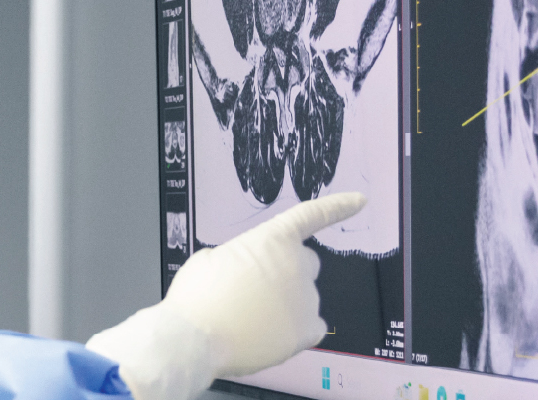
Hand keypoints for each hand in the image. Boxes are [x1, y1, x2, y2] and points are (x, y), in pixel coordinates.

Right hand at [86, 192, 366, 399]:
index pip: (311, 216)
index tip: (359, 201)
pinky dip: (296, 330)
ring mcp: (305, 299)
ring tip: (248, 319)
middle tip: (256, 290)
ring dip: (283, 305)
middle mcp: (296, 265)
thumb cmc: (196, 299)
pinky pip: (311, 327)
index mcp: (271, 240)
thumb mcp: (208, 261)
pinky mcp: (306, 331)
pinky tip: (270, 333)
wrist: (195, 339)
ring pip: (303, 299)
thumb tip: (244, 271)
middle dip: (286, 272)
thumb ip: (238, 258)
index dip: (337, 207)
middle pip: (305, 264)